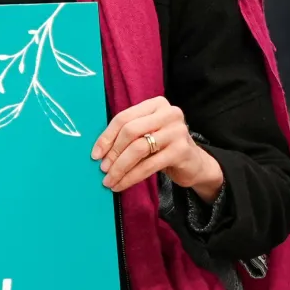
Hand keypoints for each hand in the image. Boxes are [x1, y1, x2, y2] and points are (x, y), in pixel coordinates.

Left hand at [91, 96, 222, 196]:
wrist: (194, 163)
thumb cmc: (163, 147)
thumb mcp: (146, 133)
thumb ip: (127, 134)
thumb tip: (98, 151)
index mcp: (156, 104)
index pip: (124, 118)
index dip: (106, 137)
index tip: (95, 154)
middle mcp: (169, 113)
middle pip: (130, 131)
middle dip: (113, 153)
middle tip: (103, 169)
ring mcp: (177, 131)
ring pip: (138, 149)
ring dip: (120, 167)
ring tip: (110, 180)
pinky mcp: (181, 151)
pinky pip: (148, 165)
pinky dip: (131, 177)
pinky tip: (122, 184)